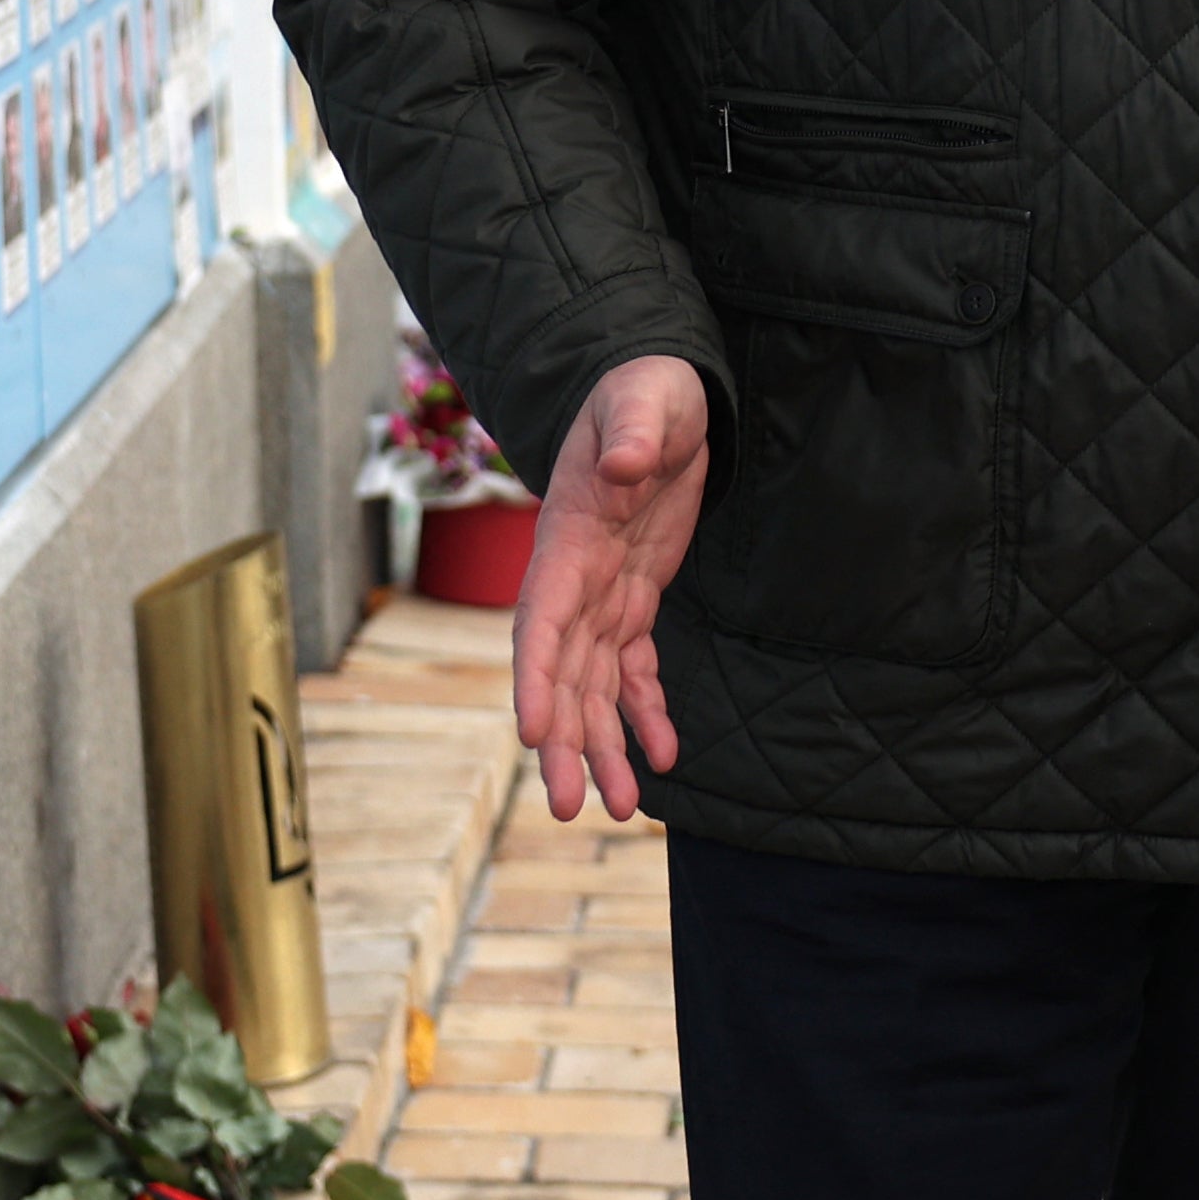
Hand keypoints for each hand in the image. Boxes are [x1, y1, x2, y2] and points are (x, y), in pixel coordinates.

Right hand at [508, 355, 709, 824]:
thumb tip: (624, 464)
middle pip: (562, 675)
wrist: (657, 396)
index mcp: (569, 541)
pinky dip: (646, 713)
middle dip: (565, 742)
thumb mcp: (645, 399)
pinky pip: (635, 669)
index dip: (536, 678)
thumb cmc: (645, 392)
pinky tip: (663, 757)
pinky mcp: (635, 599)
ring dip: (604, 746)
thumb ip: (632, 430)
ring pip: (594, 687)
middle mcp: (576, 580)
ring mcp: (604, 595)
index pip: (541, 620)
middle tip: (575, 807)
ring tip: (621, 807)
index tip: (534, 734)